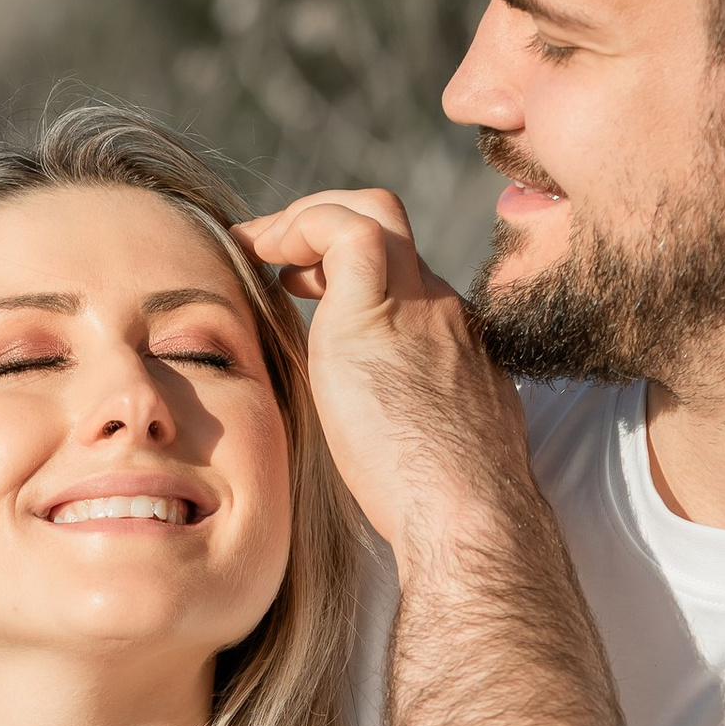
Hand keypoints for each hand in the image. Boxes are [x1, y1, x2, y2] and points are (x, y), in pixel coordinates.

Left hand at [233, 183, 527, 553]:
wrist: (467, 512)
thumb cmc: (439, 508)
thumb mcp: (426, 449)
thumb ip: (401, 422)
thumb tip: (362, 433)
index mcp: (453, 345)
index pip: (405, 278)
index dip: (348, 270)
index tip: (301, 286)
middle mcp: (440, 311)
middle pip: (392, 231)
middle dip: (328, 222)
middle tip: (274, 252)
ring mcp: (417, 305)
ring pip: (373, 214)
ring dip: (306, 218)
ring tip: (257, 245)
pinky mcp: (377, 313)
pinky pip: (343, 231)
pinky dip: (299, 227)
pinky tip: (261, 253)